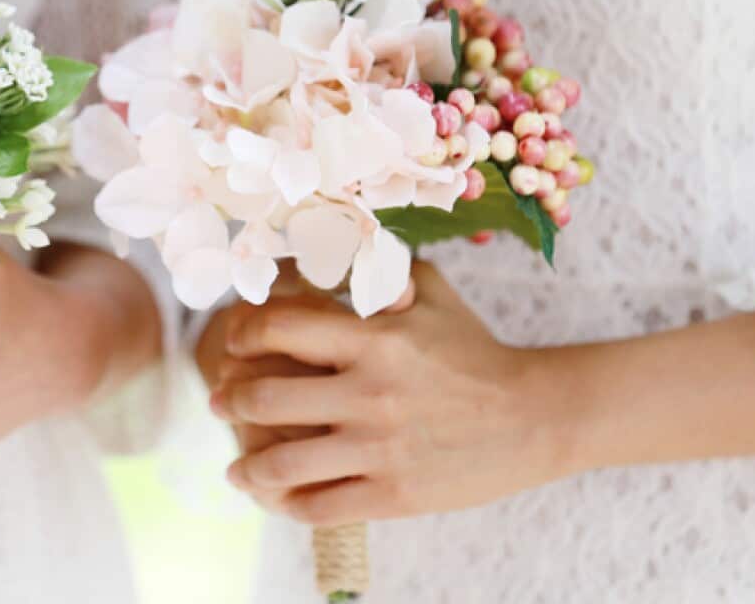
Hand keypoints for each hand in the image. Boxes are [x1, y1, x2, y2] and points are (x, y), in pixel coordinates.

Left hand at [212, 261, 571, 526]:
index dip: (242, 334)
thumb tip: (326, 246)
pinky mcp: (394, 494)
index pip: (278, 328)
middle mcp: (370, 392)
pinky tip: (277, 498)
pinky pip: (319, 507)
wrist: (535, 416)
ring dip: (247, 468)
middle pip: (265, 398)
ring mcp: (380, 448)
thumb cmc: (474, 350)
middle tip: (219, 403)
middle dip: (229, 402)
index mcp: (374, 338)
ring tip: (237, 469)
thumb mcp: (431, 296)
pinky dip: (286, 506)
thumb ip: (376, 272)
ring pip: (282, 464)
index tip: (233, 344)